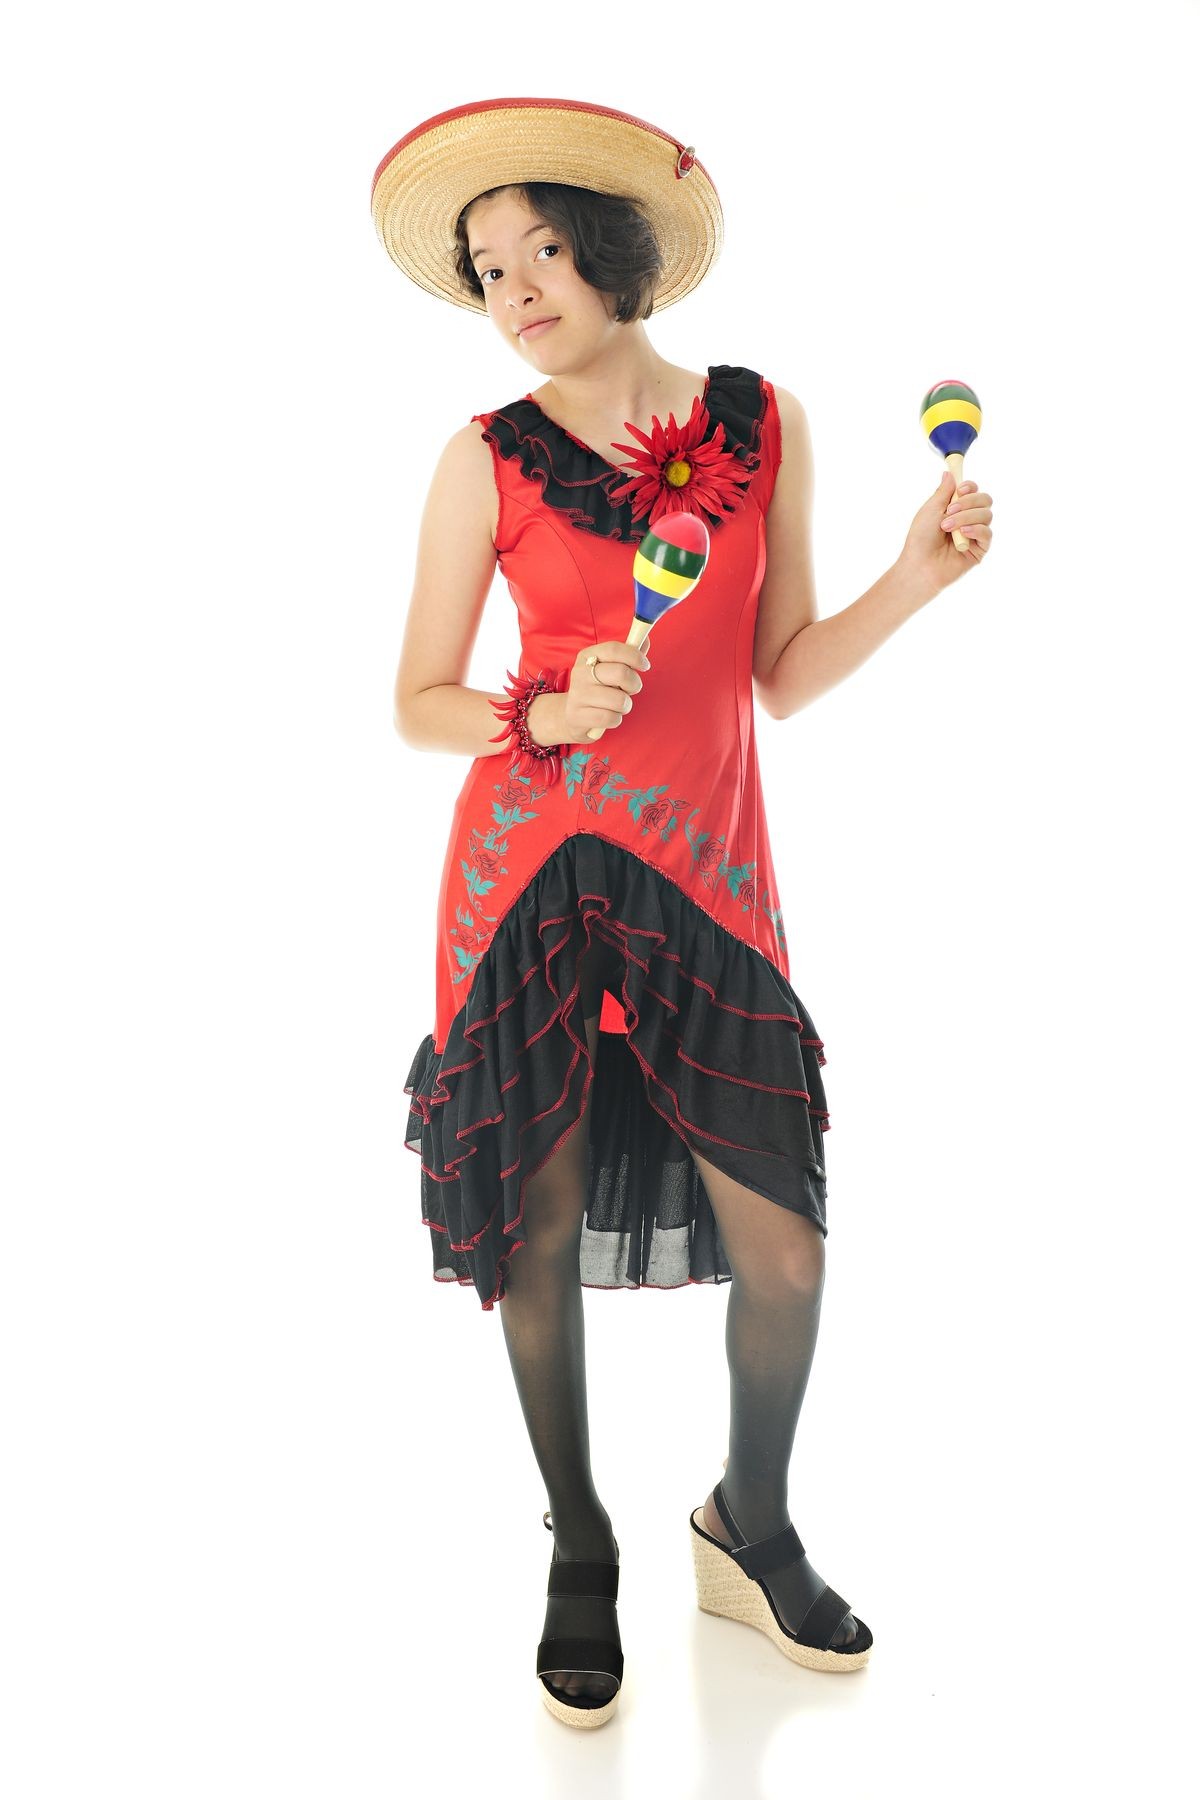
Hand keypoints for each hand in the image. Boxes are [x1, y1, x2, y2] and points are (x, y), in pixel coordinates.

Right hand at [562, 642, 649, 741]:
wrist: (571, 714)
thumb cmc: (598, 688)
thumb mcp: (609, 668)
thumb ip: (628, 655)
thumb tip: (645, 639)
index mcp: (588, 656)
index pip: (614, 649)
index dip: (635, 656)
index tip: (645, 665)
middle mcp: (580, 672)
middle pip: (621, 673)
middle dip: (634, 684)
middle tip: (630, 689)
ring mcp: (578, 694)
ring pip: (620, 700)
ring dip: (626, 705)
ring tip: (617, 704)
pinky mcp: (578, 716)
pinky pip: (611, 718)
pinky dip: (616, 719)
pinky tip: (608, 715)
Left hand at [898, 469, 993, 593]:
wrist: (919, 565)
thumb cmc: (921, 539)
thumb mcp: (930, 509)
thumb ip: (943, 492)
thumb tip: (949, 473)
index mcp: (957, 508)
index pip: (974, 491)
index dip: (970, 486)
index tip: (960, 489)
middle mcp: (968, 519)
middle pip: (985, 500)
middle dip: (969, 502)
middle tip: (949, 510)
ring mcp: (975, 534)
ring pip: (986, 515)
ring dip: (966, 517)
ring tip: (947, 527)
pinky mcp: (980, 550)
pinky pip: (987, 533)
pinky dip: (975, 529)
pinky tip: (962, 533)